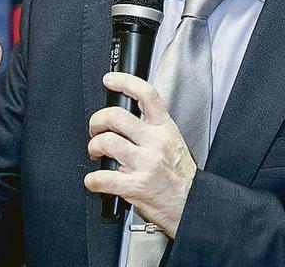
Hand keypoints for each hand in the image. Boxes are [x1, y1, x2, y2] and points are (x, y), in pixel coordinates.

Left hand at [84, 72, 196, 238]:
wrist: (192, 204)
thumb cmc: (181, 177)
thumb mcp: (174, 142)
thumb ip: (153, 128)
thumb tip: (126, 120)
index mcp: (165, 129)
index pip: (147, 94)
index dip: (125, 81)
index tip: (110, 79)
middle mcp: (155, 142)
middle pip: (116, 116)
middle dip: (97, 121)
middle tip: (95, 129)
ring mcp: (145, 163)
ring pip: (106, 143)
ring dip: (93, 147)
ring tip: (95, 153)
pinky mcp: (135, 185)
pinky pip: (103, 178)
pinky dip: (92, 180)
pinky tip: (95, 180)